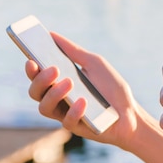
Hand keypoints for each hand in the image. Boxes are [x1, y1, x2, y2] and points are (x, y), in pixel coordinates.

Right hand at [26, 32, 138, 148]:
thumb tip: (51, 34)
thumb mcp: (94, 63)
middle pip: (35, 93)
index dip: (31, 69)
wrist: (131, 112)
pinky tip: (84, 101)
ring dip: (54, 94)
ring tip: (69, 82)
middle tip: (53, 69)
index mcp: (58, 83)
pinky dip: (74, 110)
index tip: (31, 59)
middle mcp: (58, 100)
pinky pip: (67, 122)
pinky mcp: (77, 128)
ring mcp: (65, 115)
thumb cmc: (111, 87)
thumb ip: (73, 51)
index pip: (37, 77)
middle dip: (40, 80)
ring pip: (45, 108)